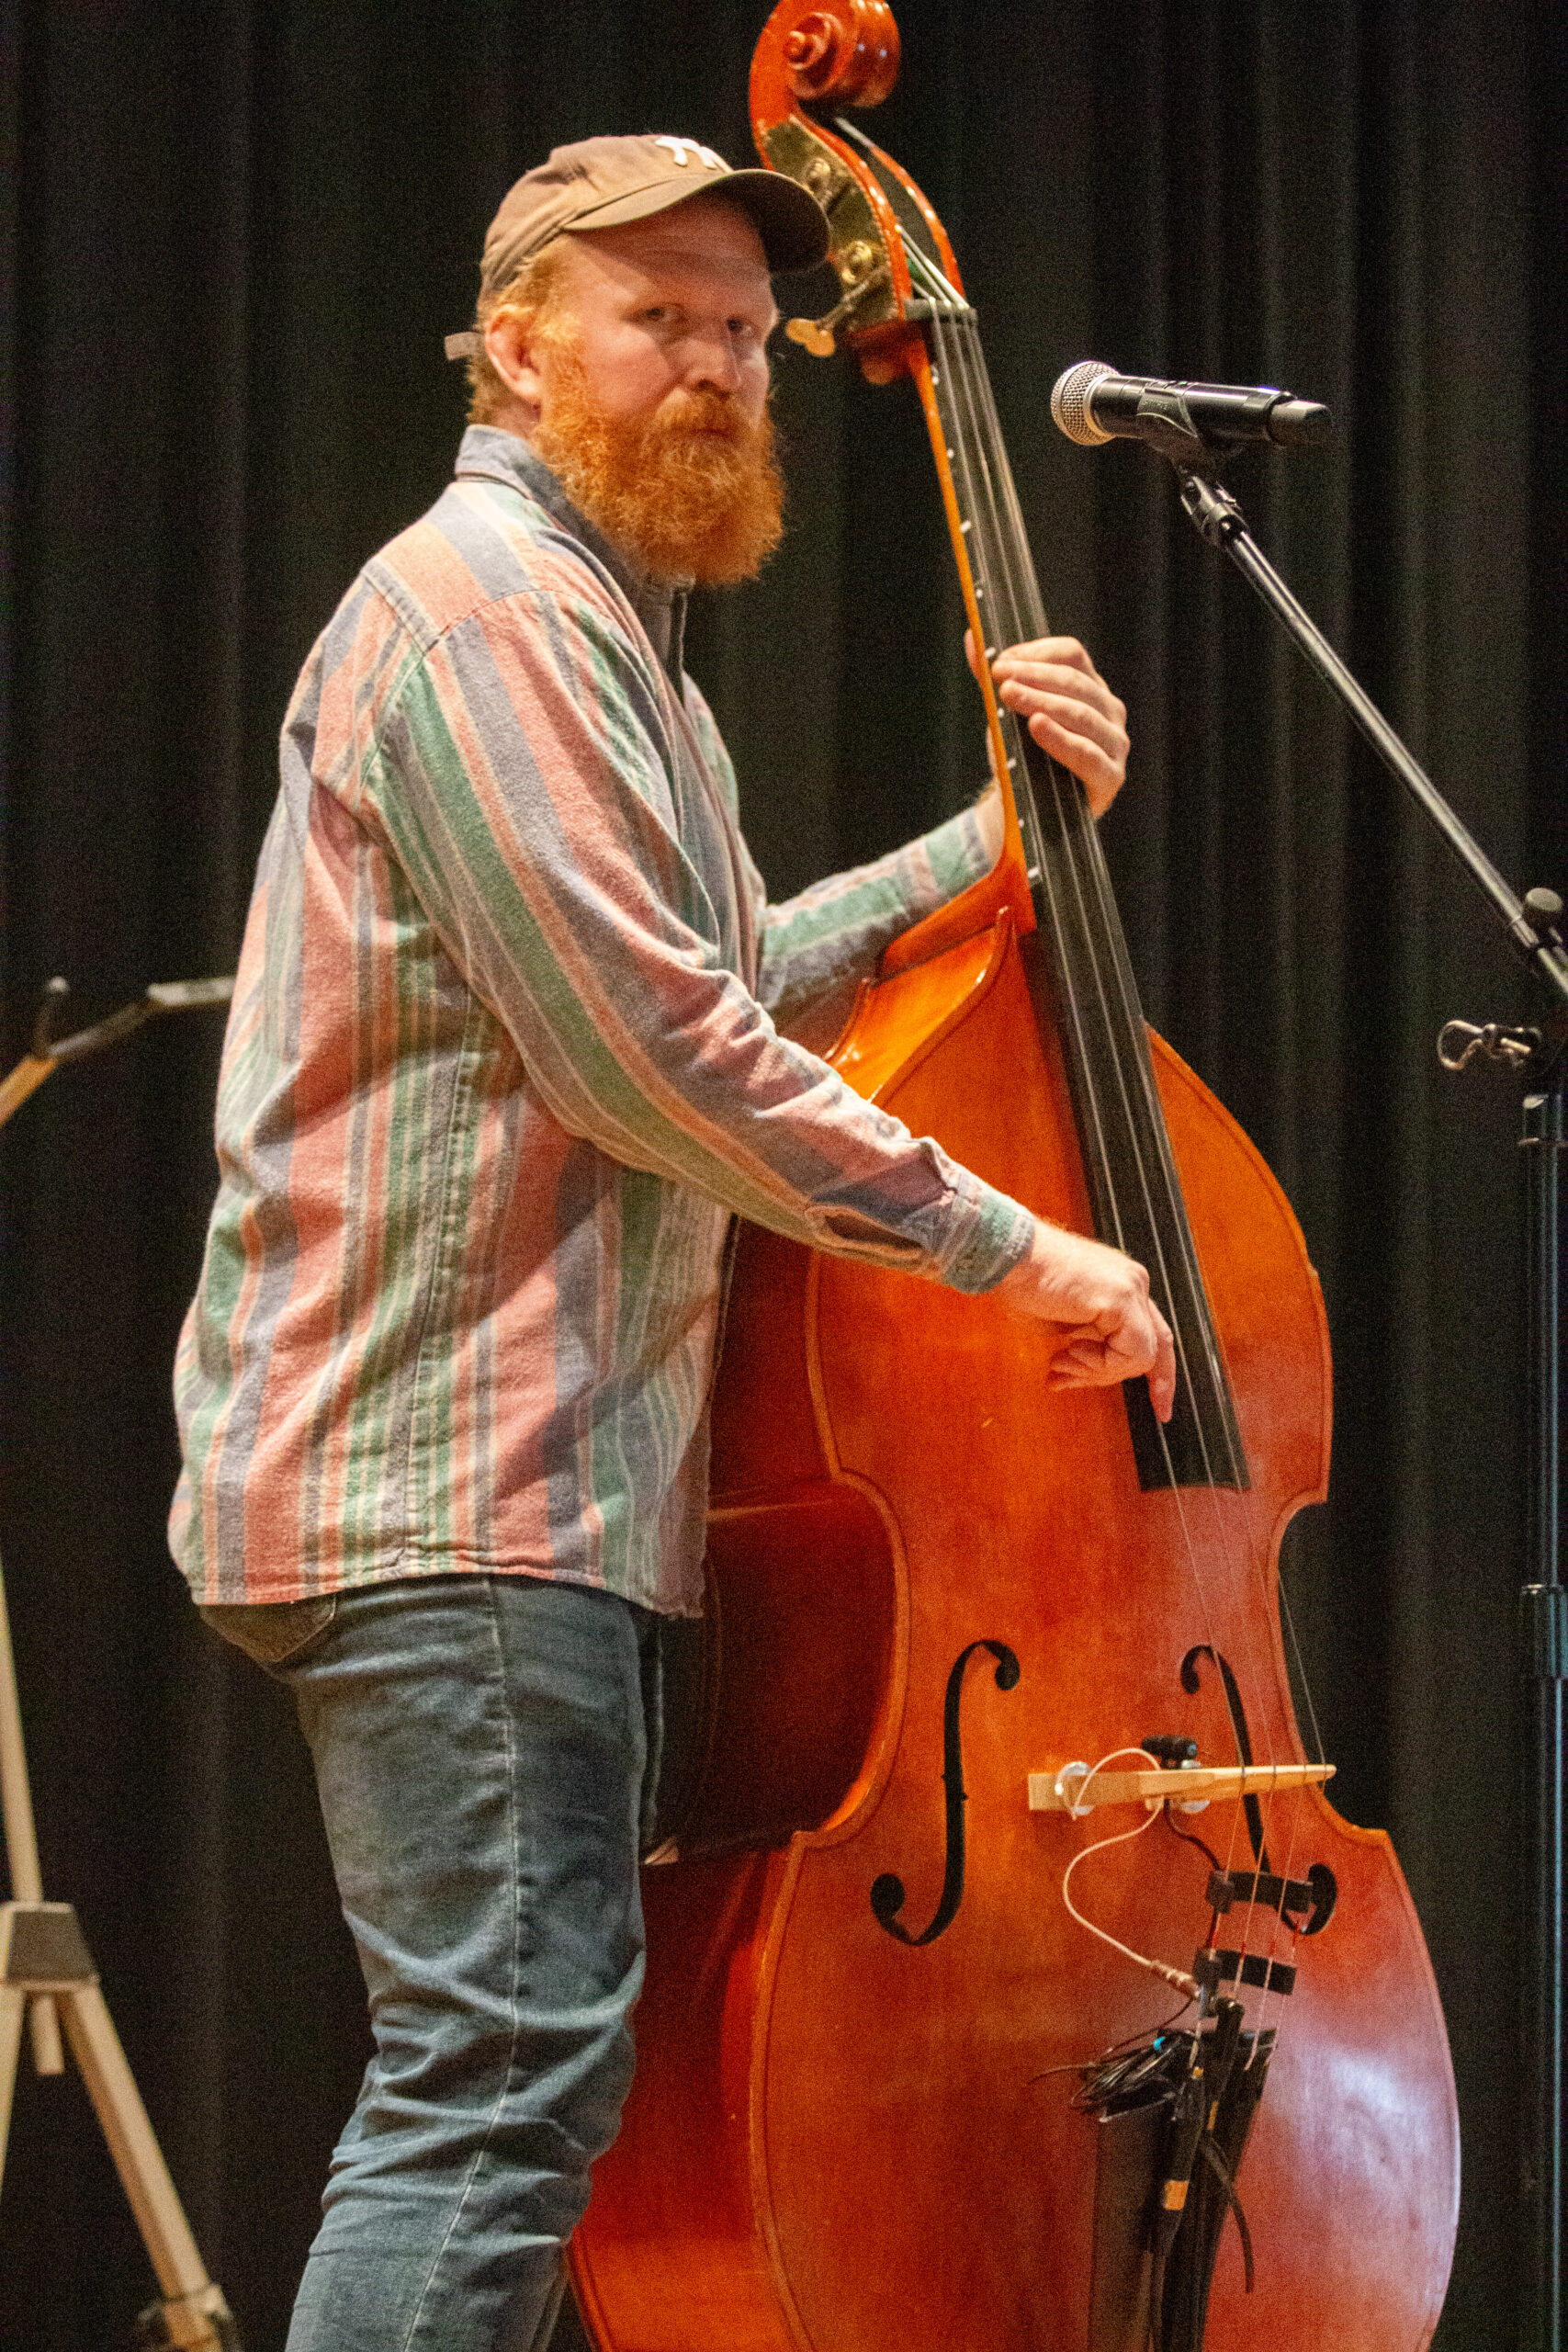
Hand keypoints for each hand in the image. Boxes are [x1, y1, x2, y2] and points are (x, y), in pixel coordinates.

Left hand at [966, 631, 1128, 818]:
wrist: (1026, 810)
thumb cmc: (1023, 757)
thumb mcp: (1007, 714)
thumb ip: (994, 679)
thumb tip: (972, 637)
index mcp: (1089, 687)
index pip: (1072, 655)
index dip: (1036, 653)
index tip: (1000, 662)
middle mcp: (1108, 711)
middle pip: (1075, 682)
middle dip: (1034, 677)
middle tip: (1001, 679)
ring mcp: (1114, 744)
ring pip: (1082, 714)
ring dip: (1044, 702)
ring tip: (1012, 697)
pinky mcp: (1110, 777)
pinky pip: (1088, 754)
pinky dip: (1061, 739)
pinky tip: (1037, 727)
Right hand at [993, 1218, 1175, 1421]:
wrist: (1006, 1257)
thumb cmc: (1022, 1283)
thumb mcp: (1065, 1322)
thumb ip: (1089, 1341)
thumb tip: (1089, 1370)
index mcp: (1122, 1284)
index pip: (1153, 1334)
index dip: (1158, 1374)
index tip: (1161, 1408)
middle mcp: (1134, 1283)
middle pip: (1157, 1347)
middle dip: (1142, 1383)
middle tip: (1092, 1389)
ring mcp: (1131, 1289)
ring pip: (1143, 1356)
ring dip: (1098, 1372)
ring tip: (1060, 1364)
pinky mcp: (1121, 1300)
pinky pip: (1132, 1353)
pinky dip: (1101, 1365)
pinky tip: (1069, 1351)